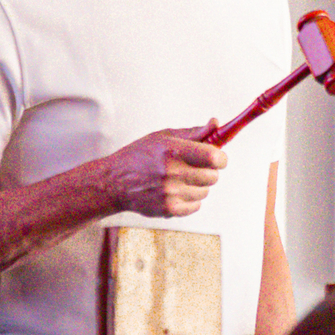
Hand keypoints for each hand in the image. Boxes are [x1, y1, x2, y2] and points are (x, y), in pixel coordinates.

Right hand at [104, 127, 225, 218]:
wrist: (115, 182)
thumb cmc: (140, 156)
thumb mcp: (164, 137)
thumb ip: (194, 133)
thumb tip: (216, 124)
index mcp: (173, 151)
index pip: (215, 158)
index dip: (220, 157)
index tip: (216, 157)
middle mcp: (173, 173)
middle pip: (213, 176)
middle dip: (208, 170)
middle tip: (193, 166)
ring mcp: (171, 193)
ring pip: (205, 191)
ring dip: (198, 185)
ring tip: (179, 178)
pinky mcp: (169, 209)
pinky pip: (196, 205)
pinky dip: (190, 199)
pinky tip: (175, 190)